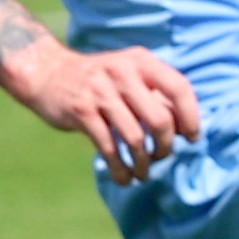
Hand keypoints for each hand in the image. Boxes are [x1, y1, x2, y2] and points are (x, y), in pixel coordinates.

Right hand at [4, 39, 203, 176]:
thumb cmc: (99, 80)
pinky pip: (109, 148)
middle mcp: (122, 72)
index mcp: (140, 61)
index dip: (191, 117)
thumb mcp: (128, 74)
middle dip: (166, 146)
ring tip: (142, 171)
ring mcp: (100, 91)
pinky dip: (120, 169)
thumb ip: (155, 94)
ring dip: (143, 163)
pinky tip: (123, 177)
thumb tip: (187, 128)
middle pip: (160, 119)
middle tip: (161, 156)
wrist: (47, 72)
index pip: (179, 88)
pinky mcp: (81, 111)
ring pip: (136, 138)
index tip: (192, 138)